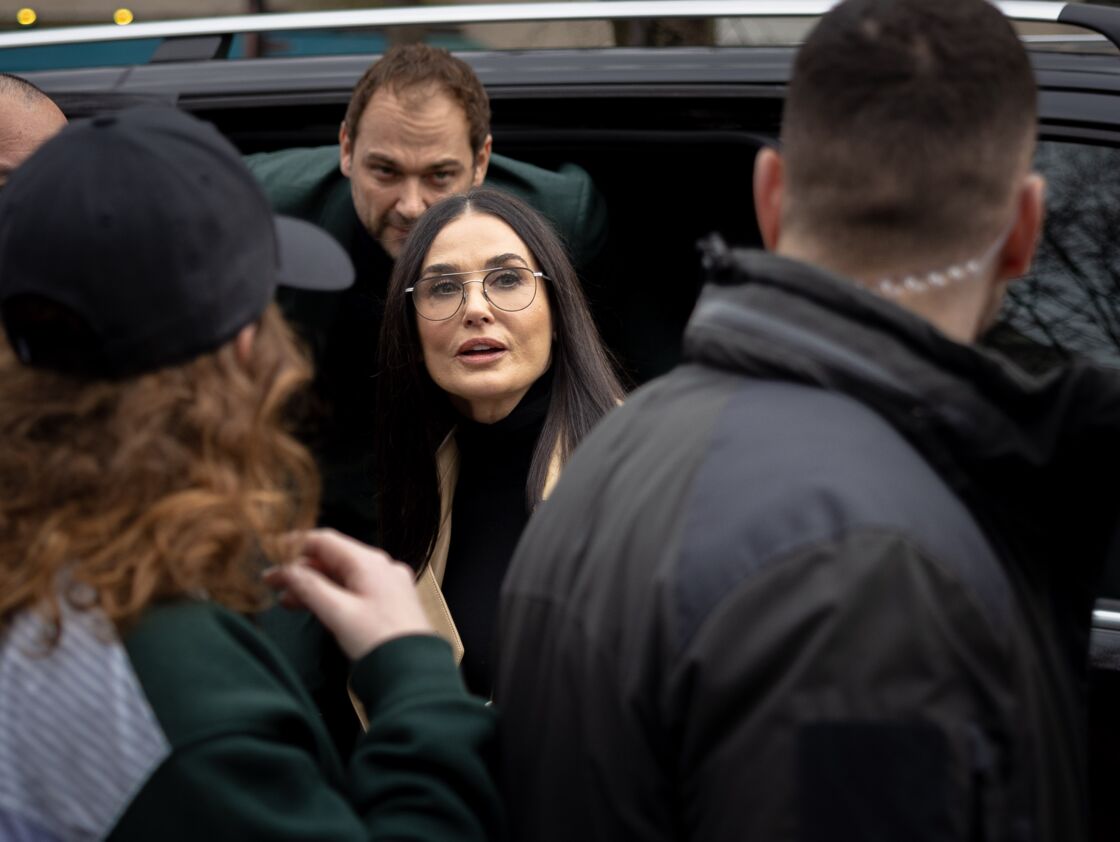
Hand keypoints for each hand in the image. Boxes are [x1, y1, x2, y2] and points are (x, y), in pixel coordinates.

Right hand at [264, 529, 433, 659]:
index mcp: (370, 562)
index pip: (325, 540)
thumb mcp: (338, 612)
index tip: (271, 554)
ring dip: (313, 585)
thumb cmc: (379, 641)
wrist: (414, 671)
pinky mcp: (388, 603)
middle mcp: (381, 568)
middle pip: (332, 558)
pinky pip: (353, 591)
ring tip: (285, 599)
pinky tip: (312, 608)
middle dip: (301, 570)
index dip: (295, 545)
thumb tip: (284, 570)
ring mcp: (386, 585)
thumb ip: (308, 587)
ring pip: (342, 576)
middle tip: (273, 583)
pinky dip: (331, 596)